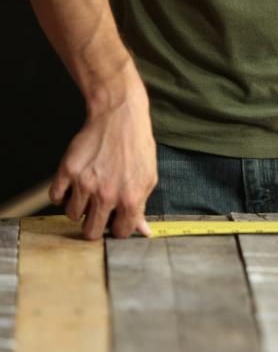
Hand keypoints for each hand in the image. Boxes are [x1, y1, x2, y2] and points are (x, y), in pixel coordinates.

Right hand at [49, 71, 156, 239]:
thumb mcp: (148, 179)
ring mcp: (85, 184)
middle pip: (91, 232)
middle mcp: (107, 195)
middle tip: (98, 214)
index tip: (116, 221)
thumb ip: (142, 207)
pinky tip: (73, 187)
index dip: (118, 228)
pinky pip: (56, 197)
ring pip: (72, 215)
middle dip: (95, 226)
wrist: (119, 118)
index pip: (119, 233)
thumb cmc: (136, 147)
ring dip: (79, 209)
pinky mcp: (67, 171)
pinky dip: (62, 195)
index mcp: (130, 200)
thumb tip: (143, 230)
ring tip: (88, 195)